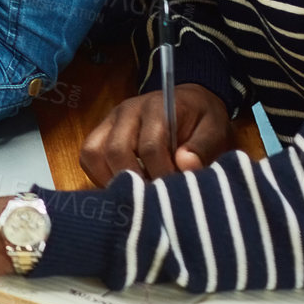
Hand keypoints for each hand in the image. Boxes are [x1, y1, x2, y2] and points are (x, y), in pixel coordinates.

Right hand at [79, 84, 230, 184]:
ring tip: (134, 195)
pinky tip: (122, 187)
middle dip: (133, 180)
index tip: (174, 193)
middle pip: (116, 150)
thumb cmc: (203, 121)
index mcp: (158, 107)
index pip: (150, 146)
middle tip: (152, 199)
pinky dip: (98, 175)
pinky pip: (88, 155)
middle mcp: (128, 110)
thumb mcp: (215, 130)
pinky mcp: (102, 131)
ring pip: (93, 152)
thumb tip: (185, 165)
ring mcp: (110, 120)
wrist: (190, 103)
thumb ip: (203, 147)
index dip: (161, 174)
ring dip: (110, 179)